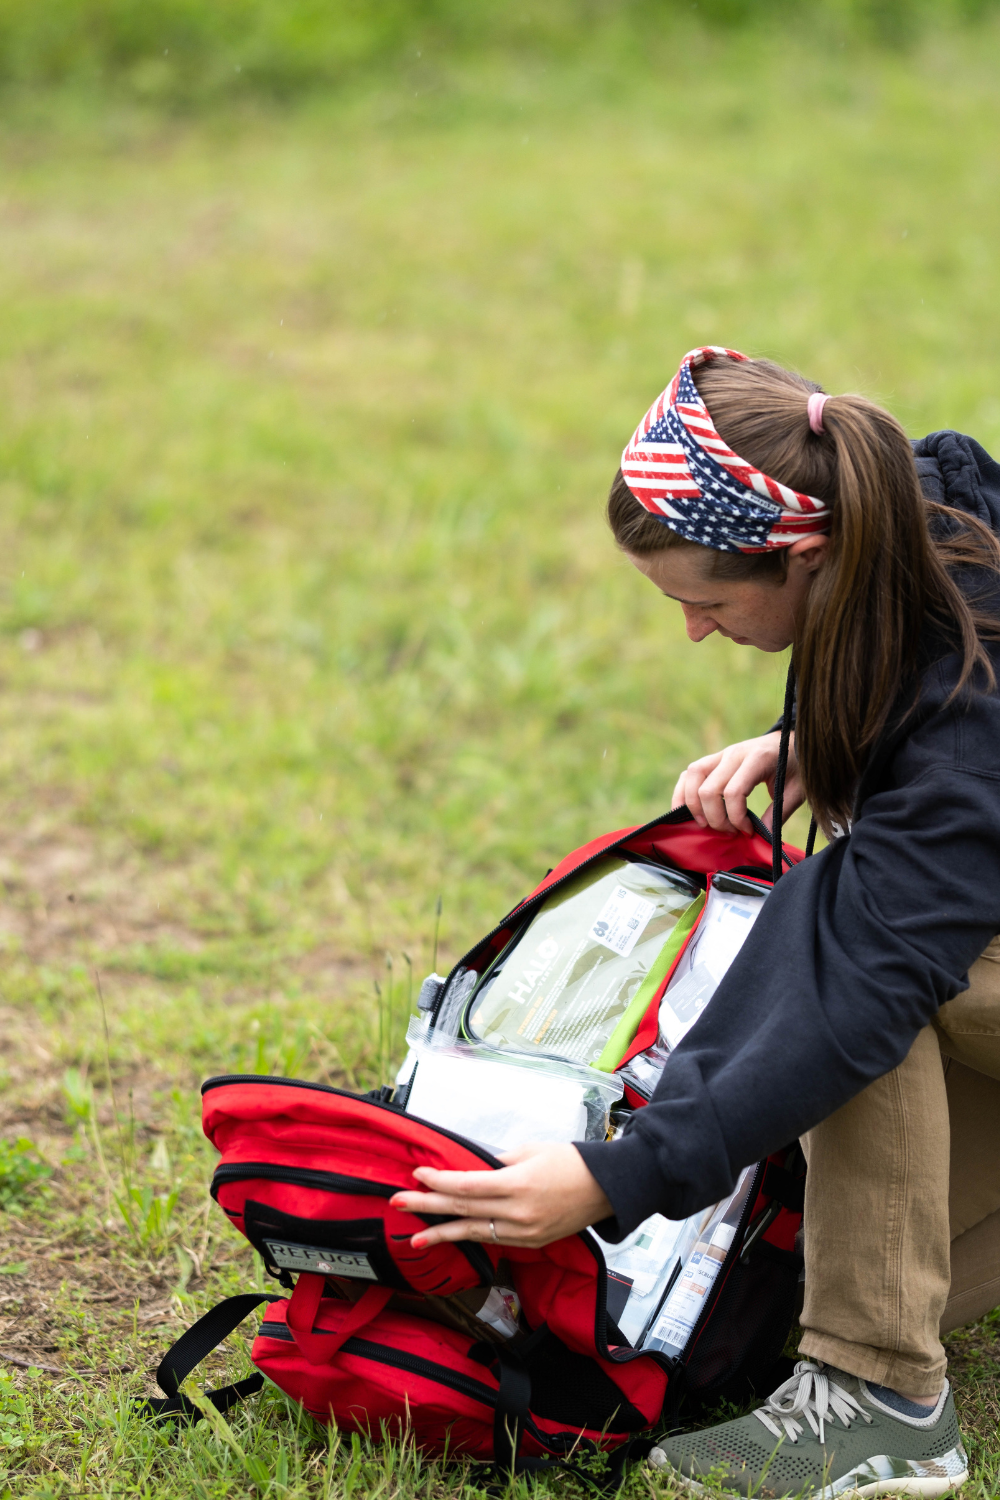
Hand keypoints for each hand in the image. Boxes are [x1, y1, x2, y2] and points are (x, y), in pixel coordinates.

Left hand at [389, 1142, 612, 1248]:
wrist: (606, 1189)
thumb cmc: (570, 1162)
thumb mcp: (531, 1150)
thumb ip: (498, 1162)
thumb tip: (472, 1168)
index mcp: (518, 1184)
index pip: (467, 1186)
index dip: (438, 1182)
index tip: (417, 1175)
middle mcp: (518, 1213)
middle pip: (463, 1211)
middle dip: (426, 1208)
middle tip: (397, 1204)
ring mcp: (524, 1232)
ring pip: (474, 1233)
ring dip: (442, 1234)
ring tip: (414, 1239)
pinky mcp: (530, 1243)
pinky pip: (493, 1239)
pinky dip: (470, 1236)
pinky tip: (451, 1235)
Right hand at [672, 731, 803, 834]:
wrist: (789, 741)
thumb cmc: (794, 767)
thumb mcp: (795, 791)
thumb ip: (777, 813)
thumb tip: (759, 838)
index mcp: (757, 758)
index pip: (733, 792)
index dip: (736, 818)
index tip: (748, 831)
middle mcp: (734, 753)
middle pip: (708, 789)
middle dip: (716, 818)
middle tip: (730, 831)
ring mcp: (720, 754)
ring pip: (692, 778)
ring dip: (694, 806)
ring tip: (707, 824)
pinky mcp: (712, 760)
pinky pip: (687, 775)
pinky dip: (682, 794)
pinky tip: (687, 812)